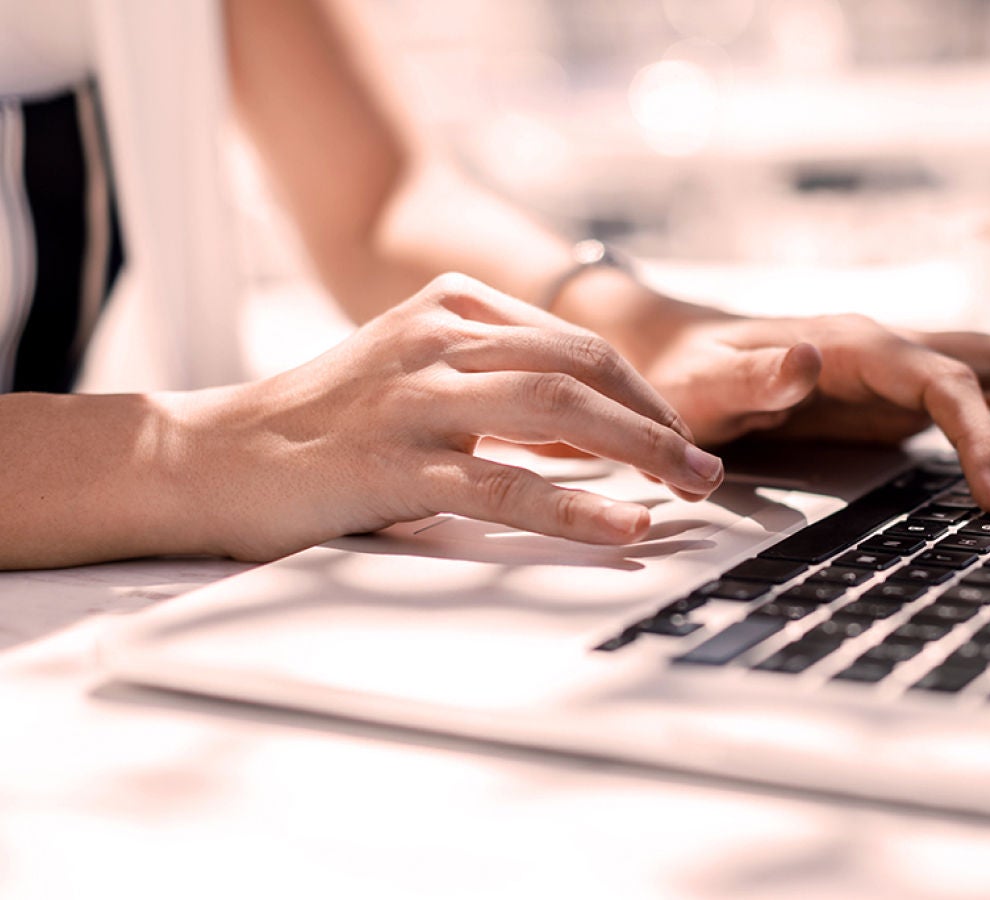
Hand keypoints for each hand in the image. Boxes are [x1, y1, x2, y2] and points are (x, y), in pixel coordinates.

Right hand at [175, 274, 723, 561]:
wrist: (216, 456)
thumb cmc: (330, 425)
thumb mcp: (422, 376)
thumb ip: (502, 385)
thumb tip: (599, 431)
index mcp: (450, 306)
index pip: (578, 343)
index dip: (644, 394)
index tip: (680, 440)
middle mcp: (438, 338)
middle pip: (583, 367)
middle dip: (659, 419)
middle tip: (705, 468)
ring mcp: (414, 396)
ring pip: (557, 410)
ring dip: (640, 451)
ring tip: (692, 488)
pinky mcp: (393, 461)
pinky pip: (506, 483)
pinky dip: (578, 506)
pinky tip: (627, 525)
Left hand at [631, 314, 989, 511]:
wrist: (673, 353)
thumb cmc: (686, 373)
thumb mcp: (702, 384)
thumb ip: (753, 380)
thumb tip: (808, 362)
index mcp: (856, 346)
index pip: (946, 381)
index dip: (982, 437)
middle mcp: (893, 349)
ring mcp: (902, 371)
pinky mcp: (902, 397)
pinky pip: (981, 400)